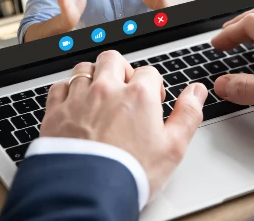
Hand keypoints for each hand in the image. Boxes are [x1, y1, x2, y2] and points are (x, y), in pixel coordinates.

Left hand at [41, 52, 208, 196]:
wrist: (88, 193)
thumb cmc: (130, 173)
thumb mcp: (173, 148)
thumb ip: (188, 114)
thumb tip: (197, 92)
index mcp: (138, 95)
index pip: (149, 72)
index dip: (153, 86)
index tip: (152, 103)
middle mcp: (106, 89)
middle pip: (113, 59)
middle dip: (121, 70)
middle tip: (125, 90)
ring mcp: (78, 99)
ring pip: (84, 69)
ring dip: (93, 76)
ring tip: (100, 95)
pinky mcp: (55, 112)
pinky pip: (59, 86)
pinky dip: (67, 91)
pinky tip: (74, 104)